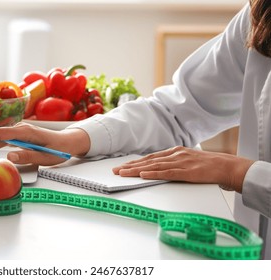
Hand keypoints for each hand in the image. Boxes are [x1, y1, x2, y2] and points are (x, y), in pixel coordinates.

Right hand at [0, 122, 89, 165]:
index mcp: (26, 131)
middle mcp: (21, 129)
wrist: (68, 142)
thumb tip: (9, 156)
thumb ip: (28, 156)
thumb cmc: (59, 149)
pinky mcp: (20, 137)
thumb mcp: (46, 157)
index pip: (0, 134)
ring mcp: (20, 132)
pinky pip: (2, 140)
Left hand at [112, 146, 254, 192]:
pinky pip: (167, 173)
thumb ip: (173, 164)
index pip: (150, 158)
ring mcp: (180, 162)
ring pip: (154, 166)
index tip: (122, 166)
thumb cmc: (207, 166)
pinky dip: (154, 173)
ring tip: (123, 173)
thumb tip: (158, 169)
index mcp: (174, 152)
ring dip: (137, 170)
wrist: (226, 166)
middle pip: (148, 161)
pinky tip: (143, 174)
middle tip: (116, 171)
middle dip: (130, 166)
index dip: (135, 162)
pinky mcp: (187, 172)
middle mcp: (174, 155)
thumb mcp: (187, 161)